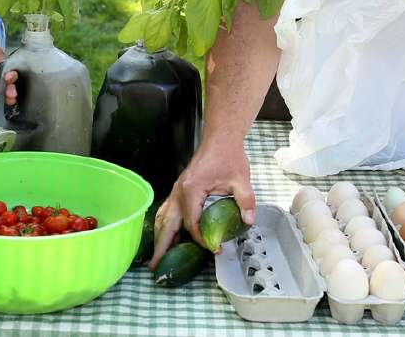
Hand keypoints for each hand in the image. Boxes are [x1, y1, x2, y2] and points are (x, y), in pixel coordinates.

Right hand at [149, 142, 255, 269]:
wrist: (220, 138)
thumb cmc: (229, 156)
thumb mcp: (241, 179)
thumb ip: (245, 200)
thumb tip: (248, 221)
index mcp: (192, 190)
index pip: (192, 223)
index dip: (201, 239)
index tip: (214, 249)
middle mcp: (179, 191)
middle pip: (167, 223)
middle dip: (161, 246)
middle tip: (155, 266)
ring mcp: (176, 189)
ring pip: (163, 217)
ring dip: (160, 236)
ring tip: (157, 255)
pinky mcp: (180, 188)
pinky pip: (168, 210)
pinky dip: (165, 225)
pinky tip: (168, 235)